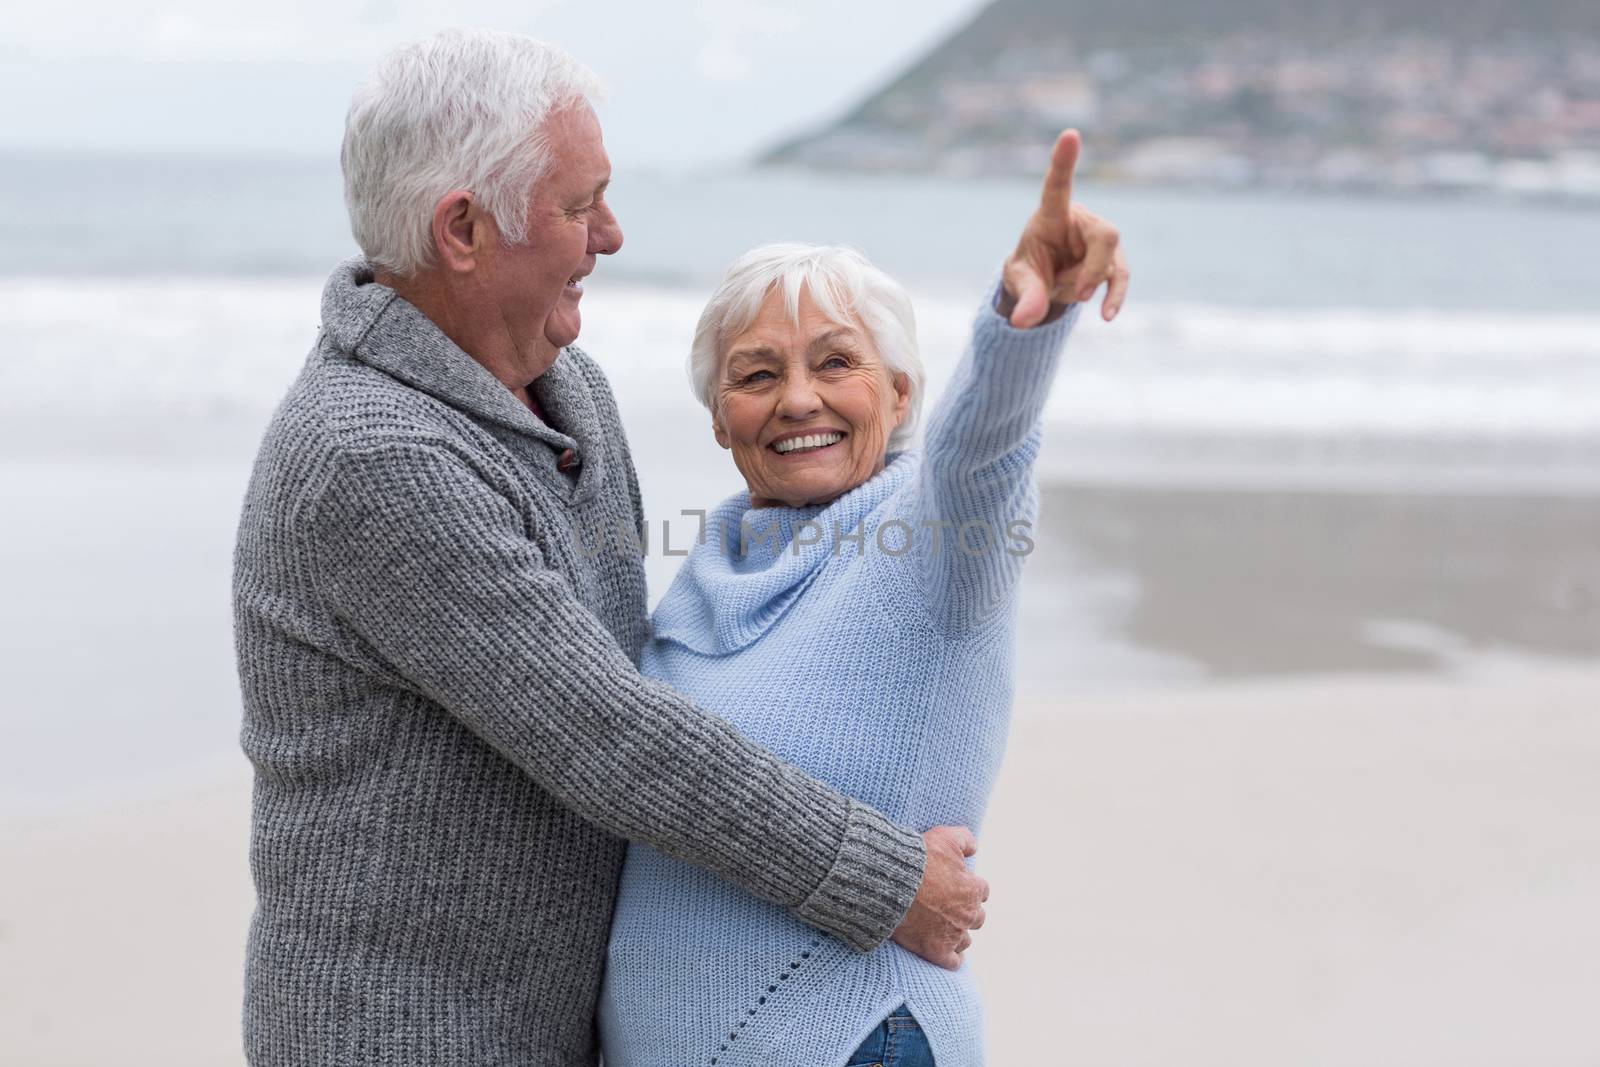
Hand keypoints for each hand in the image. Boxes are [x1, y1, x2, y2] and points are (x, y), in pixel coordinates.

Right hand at [890, 826, 989, 969]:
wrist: (890, 883)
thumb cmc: (918, 859)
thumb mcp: (945, 837)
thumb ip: (965, 839)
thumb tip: (974, 848)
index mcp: (973, 890)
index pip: (982, 891)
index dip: (969, 887)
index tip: (956, 885)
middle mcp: (968, 914)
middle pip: (977, 917)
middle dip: (966, 911)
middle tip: (950, 905)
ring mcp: (952, 934)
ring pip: (965, 939)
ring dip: (958, 933)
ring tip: (946, 928)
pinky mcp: (936, 950)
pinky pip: (952, 961)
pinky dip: (952, 958)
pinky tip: (948, 954)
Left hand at [1002, 129, 1129, 327]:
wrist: (1044, 285)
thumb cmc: (1028, 271)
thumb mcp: (1020, 283)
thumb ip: (1025, 297)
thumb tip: (1023, 322)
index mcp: (1052, 215)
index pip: (1058, 186)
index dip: (1064, 162)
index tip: (1070, 134)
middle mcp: (1082, 221)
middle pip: (1106, 235)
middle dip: (1093, 269)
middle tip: (1076, 294)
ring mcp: (1100, 241)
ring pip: (1111, 262)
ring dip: (1088, 286)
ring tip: (1069, 296)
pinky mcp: (1113, 261)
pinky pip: (1120, 277)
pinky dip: (1115, 297)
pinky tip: (1107, 315)